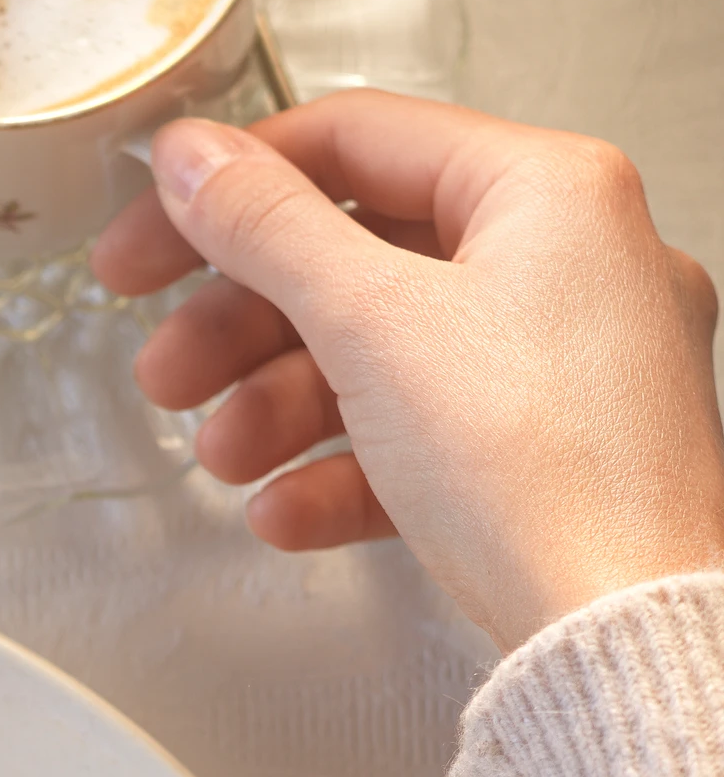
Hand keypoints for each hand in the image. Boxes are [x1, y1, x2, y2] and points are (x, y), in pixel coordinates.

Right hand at [89, 92, 723, 648]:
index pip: (359, 143)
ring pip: (387, 358)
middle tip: (169, 366)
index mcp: (552, 192)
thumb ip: (267, 230)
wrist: (619, 633)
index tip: (156, 232)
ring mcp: (573, 368)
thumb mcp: (372, 322)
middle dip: (246, 326)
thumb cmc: (546, 472)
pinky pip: (427, 441)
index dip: (236, 186)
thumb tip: (200, 162)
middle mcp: (577, 264)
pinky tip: (289, 509)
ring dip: (280, 408)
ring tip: (225, 457)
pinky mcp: (555, 460)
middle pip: (362, 260)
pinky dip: (346, 469)